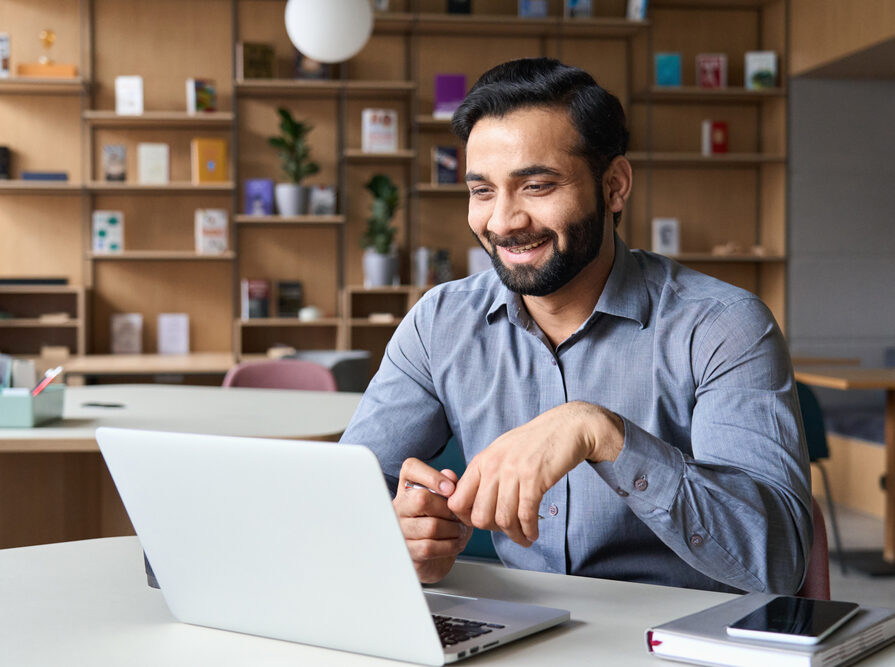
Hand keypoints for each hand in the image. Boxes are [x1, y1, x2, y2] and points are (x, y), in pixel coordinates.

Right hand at [394, 457, 471, 583]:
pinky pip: (429, 547)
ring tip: (460, 531)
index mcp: (408, 487)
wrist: (435, 556)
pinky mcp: (406, 550)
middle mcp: (399, 505)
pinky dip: (449, 546)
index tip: (450, 489)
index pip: (410, 468)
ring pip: (430, 526)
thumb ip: (450, 486)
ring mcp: (400, 529)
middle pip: (422, 499)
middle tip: (458, 516)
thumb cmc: (442, 522)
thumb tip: (449, 476)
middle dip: (448, 509)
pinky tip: (454, 543)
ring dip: (453, 530)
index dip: (432, 476)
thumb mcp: (449, 501)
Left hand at [447, 402, 623, 546]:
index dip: (467, 519)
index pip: (457, 501)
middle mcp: (493, 466)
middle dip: (493, 530)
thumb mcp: (501, 452)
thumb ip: (486, 475)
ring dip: (515, 536)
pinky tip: (533, 533)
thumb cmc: (535, 442)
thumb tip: (474, 503)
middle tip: (506, 531)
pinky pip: (526, 515)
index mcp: (481, 461)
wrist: (566, 427)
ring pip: (504, 519)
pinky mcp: (534, 478)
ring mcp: (513, 472)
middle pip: (480, 516)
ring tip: (524, 538)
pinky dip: (529, 530)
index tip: (483, 523)